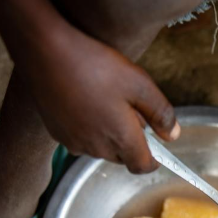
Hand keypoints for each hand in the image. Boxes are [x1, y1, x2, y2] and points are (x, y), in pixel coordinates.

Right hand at [25, 24, 177, 172]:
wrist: (45, 51)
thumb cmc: (95, 65)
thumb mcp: (140, 84)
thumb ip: (161, 113)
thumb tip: (172, 135)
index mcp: (121, 139)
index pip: (143, 166)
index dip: (154, 157)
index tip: (157, 143)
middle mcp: (96, 148)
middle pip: (122, 156)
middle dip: (131, 139)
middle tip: (129, 106)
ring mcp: (73, 142)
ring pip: (100, 147)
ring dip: (108, 132)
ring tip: (105, 98)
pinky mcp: (56, 133)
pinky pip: (80, 138)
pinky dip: (88, 126)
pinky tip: (85, 98)